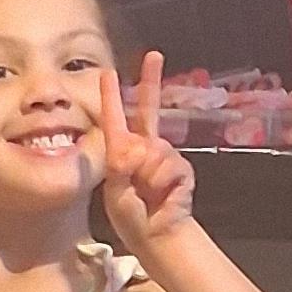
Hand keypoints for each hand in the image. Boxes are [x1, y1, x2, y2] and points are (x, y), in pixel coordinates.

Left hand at [96, 51, 194, 252]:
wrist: (156, 235)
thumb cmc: (132, 215)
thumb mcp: (115, 191)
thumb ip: (122, 167)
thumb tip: (135, 149)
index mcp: (122, 151)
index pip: (116, 118)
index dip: (112, 94)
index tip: (109, 71)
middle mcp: (144, 147)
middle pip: (148, 109)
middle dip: (151, 80)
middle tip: (154, 55)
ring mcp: (165, 155)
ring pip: (154, 149)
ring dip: (148, 174)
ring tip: (147, 192)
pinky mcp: (181, 167)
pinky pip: (170, 165)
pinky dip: (162, 182)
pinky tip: (162, 194)